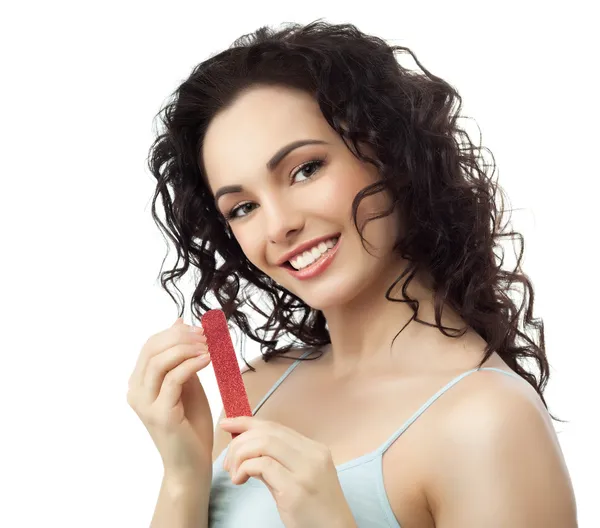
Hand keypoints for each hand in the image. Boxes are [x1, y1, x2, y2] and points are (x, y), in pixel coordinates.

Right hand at [127, 317, 213, 480]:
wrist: (192, 464)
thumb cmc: (190, 425)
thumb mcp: (188, 383)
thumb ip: (182, 357)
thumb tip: (179, 322)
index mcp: (139, 383)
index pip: (150, 345)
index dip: (174, 332)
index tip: (200, 329)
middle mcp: (136, 392)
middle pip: (152, 349)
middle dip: (180, 337)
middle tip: (205, 335)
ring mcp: (146, 404)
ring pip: (160, 362)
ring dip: (186, 348)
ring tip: (208, 346)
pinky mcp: (161, 415)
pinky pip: (174, 379)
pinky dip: (192, 364)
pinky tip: (208, 360)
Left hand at [220, 417, 356, 527]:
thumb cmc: (315, 509)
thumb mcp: (299, 478)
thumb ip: (276, 461)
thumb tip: (246, 448)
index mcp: (314, 449)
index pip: (275, 426)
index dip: (248, 422)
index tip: (228, 424)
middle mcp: (312, 454)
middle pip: (267, 432)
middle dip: (239, 442)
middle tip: (228, 461)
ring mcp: (305, 471)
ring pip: (263, 444)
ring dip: (240, 455)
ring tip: (234, 473)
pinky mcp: (295, 489)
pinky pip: (262, 465)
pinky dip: (245, 468)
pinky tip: (240, 480)